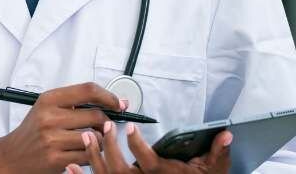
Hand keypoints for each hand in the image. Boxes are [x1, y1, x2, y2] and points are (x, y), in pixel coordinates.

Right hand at [0, 82, 121, 172]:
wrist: (11, 156)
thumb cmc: (32, 132)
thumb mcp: (46, 109)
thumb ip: (73, 103)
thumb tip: (110, 102)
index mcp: (49, 100)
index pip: (88, 90)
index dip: (109, 96)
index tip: (119, 103)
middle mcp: (49, 117)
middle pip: (96, 116)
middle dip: (106, 123)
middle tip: (105, 127)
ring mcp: (52, 139)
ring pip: (95, 138)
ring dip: (100, 142)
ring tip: (92, 142)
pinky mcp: (56, 159)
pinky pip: (88, 156)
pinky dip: (91, 156)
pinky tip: (84, 153)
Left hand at [66, 121, 231, 173]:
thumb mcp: (213, 169)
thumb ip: (218, 153)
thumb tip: (226, 135)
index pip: (149, 164)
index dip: (139, 147)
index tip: (131, 130)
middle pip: (122, 171)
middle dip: (110, 149)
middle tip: (105, 126)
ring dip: (93, 158)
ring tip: (86, 136)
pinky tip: (68, 168)